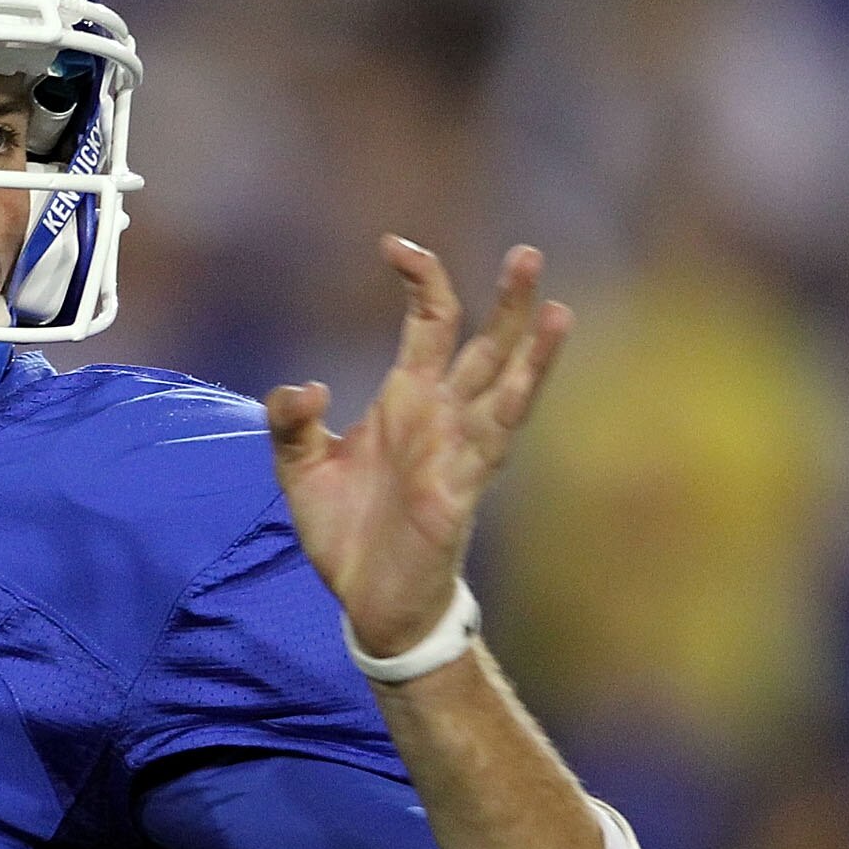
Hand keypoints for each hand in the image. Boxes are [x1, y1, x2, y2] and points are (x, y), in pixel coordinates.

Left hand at [266, 237, 571, 657]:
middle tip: (528, 253)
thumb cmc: (344, 532)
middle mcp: (442, 417)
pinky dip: (507, 410)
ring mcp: (457, 453)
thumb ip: (291, 423)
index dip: (421, 280)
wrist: (365, 603)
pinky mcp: (460, 492)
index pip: (430, 323)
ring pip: (504, 391)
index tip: (395, 244)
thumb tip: (305, 388)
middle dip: (508, 302)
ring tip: (557, 307)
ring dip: (531, 353)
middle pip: (487, 346)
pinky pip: (489, 444)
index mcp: (407, 399)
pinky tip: (525, 381)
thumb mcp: (299, 469)